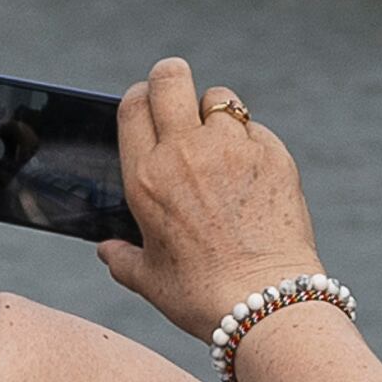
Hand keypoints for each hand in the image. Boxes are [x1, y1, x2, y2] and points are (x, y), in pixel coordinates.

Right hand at [96, 57, 326, 341]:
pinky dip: (250, 142)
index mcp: (146, 178)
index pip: (133, 105)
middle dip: (170, 79)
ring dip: (214, 112)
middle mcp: (185, 153)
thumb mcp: (149, 280)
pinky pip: (255, 129)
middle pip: (171, 77)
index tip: (148, 105)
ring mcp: (232, 149)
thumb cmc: (203, 296)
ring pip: (219, 98)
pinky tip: (251, 173)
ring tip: (219, 142)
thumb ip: (122, 259)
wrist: (268, 303)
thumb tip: (107, 251)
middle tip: (178, 99)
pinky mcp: (273, 154)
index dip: (140, 97)